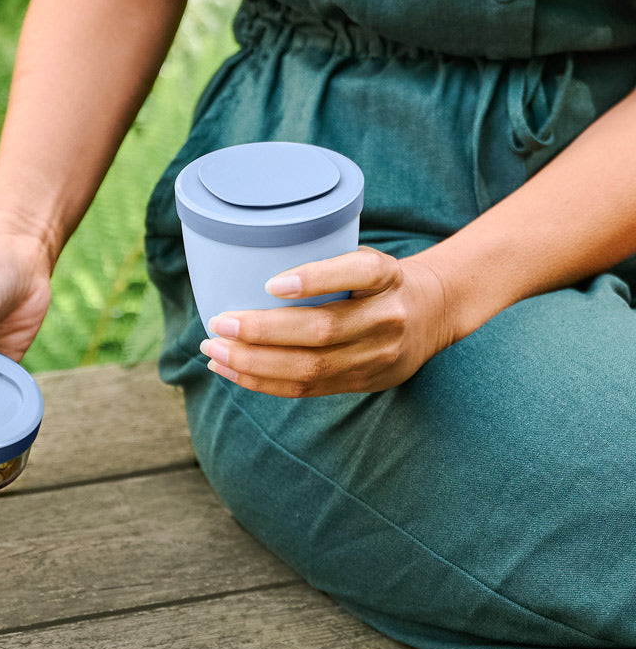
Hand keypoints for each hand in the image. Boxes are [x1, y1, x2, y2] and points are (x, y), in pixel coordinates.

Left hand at [199, 246, 453, 397]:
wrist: (433, 314)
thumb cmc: (378, 281)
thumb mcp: (367, 260)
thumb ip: (326, 266)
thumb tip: (242, 268)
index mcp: (387, 275)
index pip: (358, 272)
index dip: (315, 278)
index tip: (271, 283)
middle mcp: (387, 316)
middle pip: (322, 330)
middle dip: (262, 331)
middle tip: (218, 322)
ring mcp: (377, 354)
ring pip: (310, 367)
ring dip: (254, 362)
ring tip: (214, 350)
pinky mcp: (364, 381)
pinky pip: (307, 389)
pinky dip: (263, 381)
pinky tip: (231, 369)